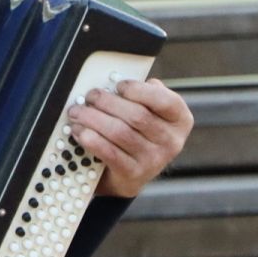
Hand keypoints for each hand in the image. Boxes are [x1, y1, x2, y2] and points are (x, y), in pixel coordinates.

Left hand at [68, 77, 193, 198]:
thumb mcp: (149, 112)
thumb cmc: (138, 134)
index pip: (165, 101)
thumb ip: (142, 95)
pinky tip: (81, 131)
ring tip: (78, 112)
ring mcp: (154, 160)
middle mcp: (171, 141)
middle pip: (136, 116)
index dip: (139, 90)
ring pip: (119, 132)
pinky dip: (91, 139)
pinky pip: (109, 152)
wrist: (130, 174)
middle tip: (90, 96)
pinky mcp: (133, 174)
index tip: (119, 85)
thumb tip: (115, 82)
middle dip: (107, 102)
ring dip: (93, 119)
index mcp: (179, 120)